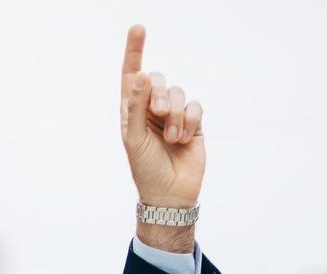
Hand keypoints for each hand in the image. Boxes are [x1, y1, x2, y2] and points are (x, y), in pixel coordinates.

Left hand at [120, 25, 204, 251]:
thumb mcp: (134, 139)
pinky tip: (183, 139)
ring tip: (171, 138)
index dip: (134, 51)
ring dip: (175, 115)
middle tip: (159, 115)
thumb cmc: (145, 169)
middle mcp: (152, 108)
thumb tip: (138, 77)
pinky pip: (195, 106)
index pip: (131, 75)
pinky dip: (190, 121)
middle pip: (158, 79)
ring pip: (179, 92)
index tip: (138, 28)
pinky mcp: (193, 123)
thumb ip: (135, 107)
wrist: (169, 193)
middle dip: (159, 94)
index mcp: (131, 110)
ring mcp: (174, 115)